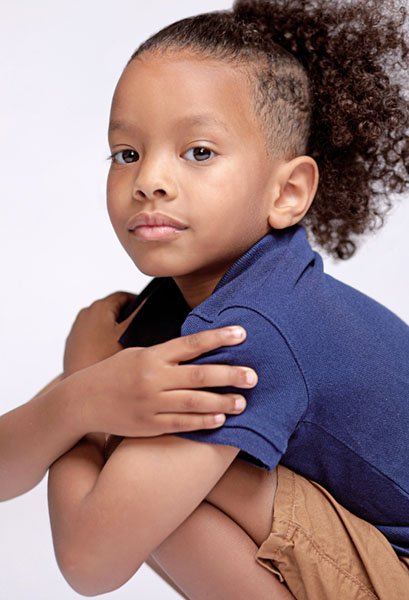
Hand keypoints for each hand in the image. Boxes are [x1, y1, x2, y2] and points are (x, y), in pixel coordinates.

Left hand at [63, 291, 146, 376]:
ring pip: (106, 326)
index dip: (142, 305)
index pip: (126, 296)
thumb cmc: (104, 361)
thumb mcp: (131, 334)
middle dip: (129, 321)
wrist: (80, 394)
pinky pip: (96, 339)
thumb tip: (152, 299)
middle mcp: (85, 315)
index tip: (151, 320)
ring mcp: (77, 332)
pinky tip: (114, 359)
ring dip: (117, 334)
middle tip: (143, 337)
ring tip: (129, 350)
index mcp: (99, 307)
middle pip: (115, 311)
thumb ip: (142, 312)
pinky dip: (105, 344)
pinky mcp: (74, 347)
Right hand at [65, 325, 257, 437]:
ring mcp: (150, 403)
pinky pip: (180, 424)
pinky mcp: (148, 425)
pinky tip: (221, 420)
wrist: (83, 400)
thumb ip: (167, 353)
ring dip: (221, 402)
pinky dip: (202, 422)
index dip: (218, 338)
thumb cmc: (115, 373)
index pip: (191, 343)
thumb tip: (201, 347)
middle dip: (229, 374)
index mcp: (152, 355)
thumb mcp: (138, 354)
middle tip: (254, 376)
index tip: (243, 334)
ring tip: (244, 402)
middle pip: (198, 374)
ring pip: (193, 402)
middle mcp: (152, 377)